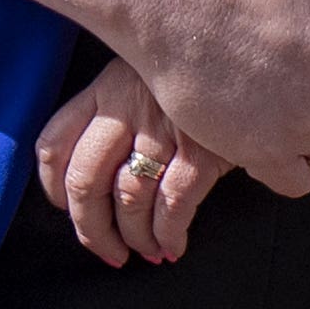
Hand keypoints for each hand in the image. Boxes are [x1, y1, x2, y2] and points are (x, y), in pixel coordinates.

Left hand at [34, 59, 233, 266]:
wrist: (256, 56)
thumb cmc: (198, 75)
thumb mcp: (147, 75)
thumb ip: (115, 112)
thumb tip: (88, 184)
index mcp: (105, 87)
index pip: (53, 143)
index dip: (53, 190)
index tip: (68, 210)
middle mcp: (126, 104)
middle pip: (85, 182)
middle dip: (93, 231)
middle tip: (108, 252)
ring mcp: (164, 126)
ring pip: (128, 199)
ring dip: (135, 238)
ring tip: (147, 251)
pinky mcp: (203, 146)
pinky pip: (172, 205)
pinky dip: (168, 234)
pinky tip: (173, 244)